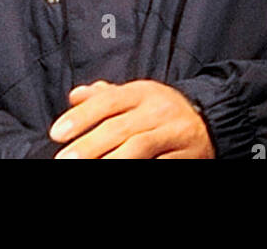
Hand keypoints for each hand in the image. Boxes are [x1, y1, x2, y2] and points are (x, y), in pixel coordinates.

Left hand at [47, 78, 215, 158]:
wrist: (210, 122)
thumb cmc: (163, 110)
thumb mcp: (136, 95)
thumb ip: (105, 96)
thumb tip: (75, 95)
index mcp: (142, 92)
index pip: (108, 101)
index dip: (82, 116)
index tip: (57, 133)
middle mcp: (158, 110)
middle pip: (119, 127)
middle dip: (89, 145)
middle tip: (63, 159)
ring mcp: (173, 133)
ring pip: (139, 146)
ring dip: (112, 161)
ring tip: (90, 171)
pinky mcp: (186, 156)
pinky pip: (160, 164)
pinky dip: (141, 169)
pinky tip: (121, 175)